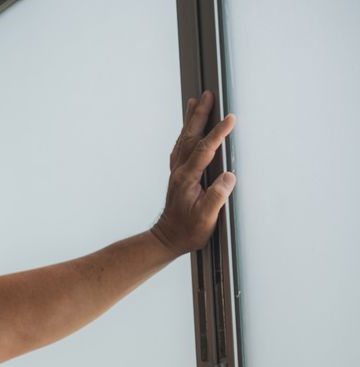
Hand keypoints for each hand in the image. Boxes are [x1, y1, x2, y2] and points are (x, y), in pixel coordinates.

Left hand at [151, 90, 236, 256]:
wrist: (167, 239)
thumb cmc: (188, 231)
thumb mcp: (206, 218)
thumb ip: (217, 197)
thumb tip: (228, 176)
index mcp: (187, 179)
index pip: (205, 150)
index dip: (218, 133)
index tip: (230, 119)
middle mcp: (179, 172)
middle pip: (190, 137)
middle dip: (200, 115)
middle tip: (207, 95)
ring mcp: (177, 172)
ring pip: (184, 140)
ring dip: (191, 120)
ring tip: (195, 102)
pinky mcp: (178, 176)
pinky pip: (181, 148)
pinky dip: (186, 134)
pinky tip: (188, 129)